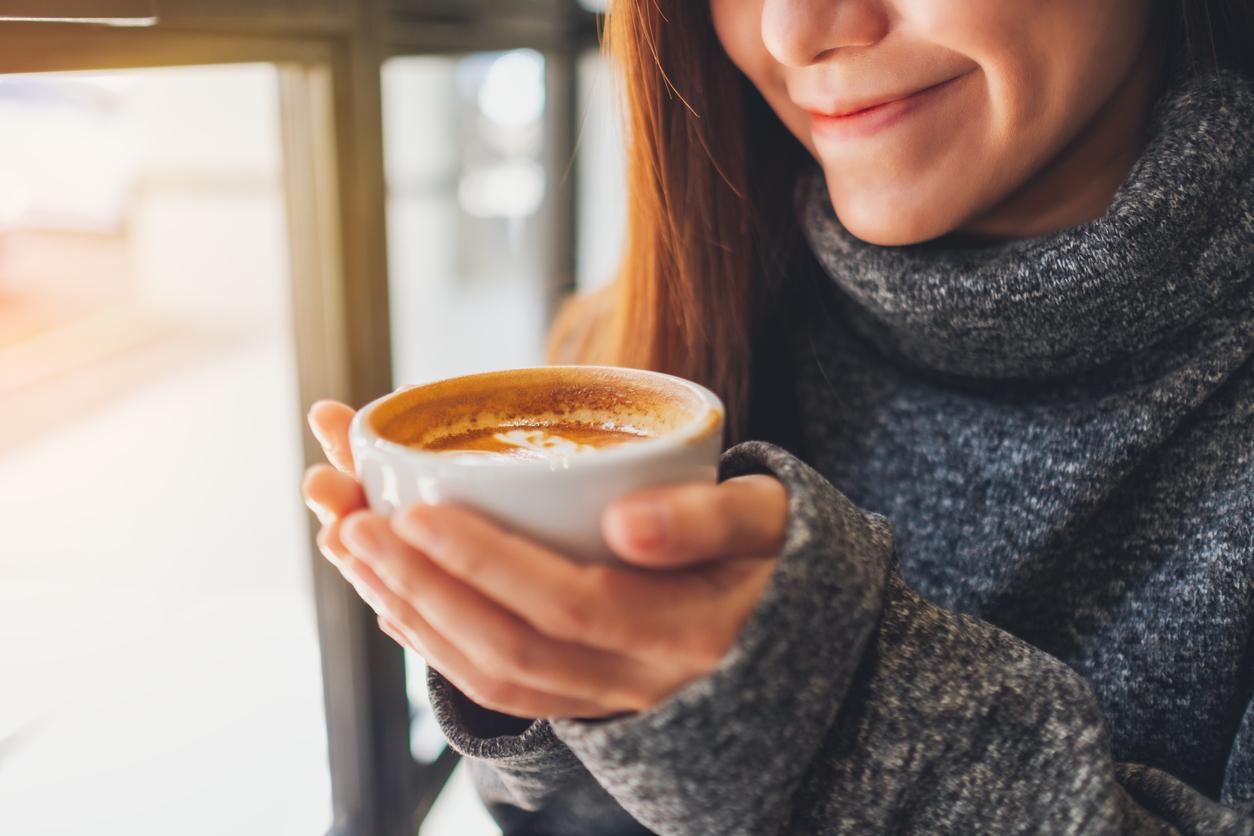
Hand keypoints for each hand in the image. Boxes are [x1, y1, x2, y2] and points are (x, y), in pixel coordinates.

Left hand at [301, 399, 787, 719]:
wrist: (804, 644)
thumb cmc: (782, 557)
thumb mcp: (773, 518)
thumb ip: (711, 518)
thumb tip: (625, 523)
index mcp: (688, 630)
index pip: (571, 602)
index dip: (487, 563)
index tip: (417, 509)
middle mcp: (641, 680)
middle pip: (509, 645)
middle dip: (420, 584)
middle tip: (351, 521)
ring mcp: (611, 699)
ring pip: (494, 676)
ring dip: (412, 614)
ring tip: (352, 551)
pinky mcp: (590, 703)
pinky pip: (505, 691)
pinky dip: (439, 649)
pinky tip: (394, 603)